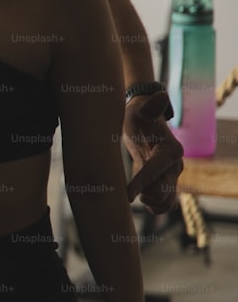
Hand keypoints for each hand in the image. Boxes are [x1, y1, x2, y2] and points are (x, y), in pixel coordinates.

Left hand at [123, 92, 183, 213]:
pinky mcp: (164, 181)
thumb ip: (151, 105)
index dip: (139, 184)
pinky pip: (163, 203)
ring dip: (149, 202)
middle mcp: (175, 165)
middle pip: (164, 193)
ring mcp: (171, 175)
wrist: (143, 119)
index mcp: (170, 150)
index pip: (154, 171)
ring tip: (133, 191)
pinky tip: (138, 197)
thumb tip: (161, 95)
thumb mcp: (141, 109)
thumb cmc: (139, 114)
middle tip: (129, 190)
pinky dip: (153, 206)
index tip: (126, 196)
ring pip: (165, 202)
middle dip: (146, 195)